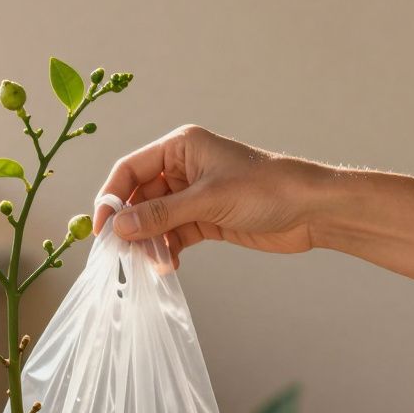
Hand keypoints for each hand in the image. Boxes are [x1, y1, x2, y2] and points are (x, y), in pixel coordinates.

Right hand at [95, 125, 329, 266]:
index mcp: (180, 148)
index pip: (130, 169)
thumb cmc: (266, 189)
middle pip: (140, 198)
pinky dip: (168, 249)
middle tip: (123, 255)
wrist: (312, 210)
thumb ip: (162, 215)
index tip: (102, 228)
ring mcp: (194, 195)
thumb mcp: (208, 200)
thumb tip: (120, 228)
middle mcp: (183, 168)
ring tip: (154, 264)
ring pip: (156, 220)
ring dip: (151, 242)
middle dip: (132, 226)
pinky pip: (174, 235)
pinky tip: (170, 264)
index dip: (112, 197)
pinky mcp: (206, 219)